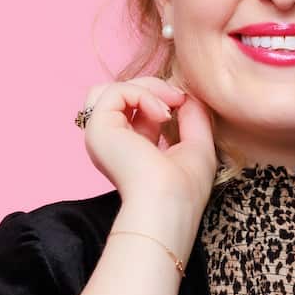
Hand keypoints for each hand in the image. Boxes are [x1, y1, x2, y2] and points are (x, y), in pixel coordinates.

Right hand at [78, 75, 217, 220]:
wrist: (167, 207)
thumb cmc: (184, 190)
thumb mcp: (197, 146)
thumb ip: (193, 117)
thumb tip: (189, 95)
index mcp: (129, 148)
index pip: (136, 109)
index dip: (161, 98)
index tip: (185, 104)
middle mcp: (110, 142)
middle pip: (121, 94)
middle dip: (154, 88)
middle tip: (180, 99)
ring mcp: (100, 134)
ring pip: (112, 89)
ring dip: (145, 87)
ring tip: (169, 104)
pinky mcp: (98, 128)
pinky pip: (116, 91)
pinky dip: (143, 94)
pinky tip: (163, 114)